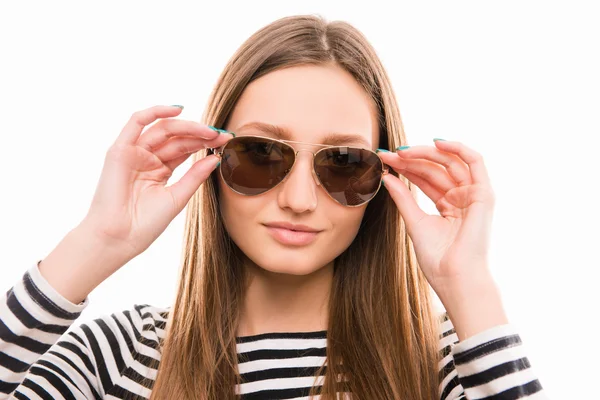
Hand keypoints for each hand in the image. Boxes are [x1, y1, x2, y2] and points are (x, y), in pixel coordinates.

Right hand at [80, 105, 232, 260]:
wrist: (119, 238)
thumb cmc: (145, 224)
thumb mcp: (178, 197)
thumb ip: (195, 176)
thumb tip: (216, 159)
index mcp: (159, 170)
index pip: (186, 149)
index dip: (206, 143)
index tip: (227, 142)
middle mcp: (147, 158)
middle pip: (177, 138)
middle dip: (201, 134)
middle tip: (222, 136)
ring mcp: (133, 152)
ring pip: (163, 129)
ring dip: (187, 126)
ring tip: (209, 131)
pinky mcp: (120, 149)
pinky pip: (136, 122)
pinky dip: (155, 112)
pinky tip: (178, 110)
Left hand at [377, 139, 495, 292]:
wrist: (454, 277)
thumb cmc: (437, 259)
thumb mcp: (414, 222)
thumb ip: (403, 198)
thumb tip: (386, 177)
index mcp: (448, 206)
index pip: (425, 179)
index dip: (405, 168)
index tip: (383, 161)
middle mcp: (462, 198)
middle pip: (435, 169)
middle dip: (410, 160)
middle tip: (388, 155)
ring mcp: (473, 195)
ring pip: (449, 163)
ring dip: (425, 154)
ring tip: (401, 152)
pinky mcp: (484, 194)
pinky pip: (475, 161)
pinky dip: (458, 148)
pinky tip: (435, 142)